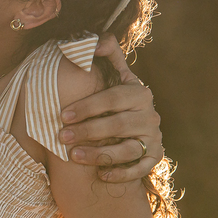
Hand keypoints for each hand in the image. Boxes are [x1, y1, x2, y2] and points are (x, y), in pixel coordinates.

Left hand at [59, 35, 163, 181]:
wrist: (136, 126)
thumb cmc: (116, 99)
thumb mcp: (116, 75)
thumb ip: (108, 54)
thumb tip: (92, 41)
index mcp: (139, 92)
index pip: (113, 98)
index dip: (88, 106)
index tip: (63, 115)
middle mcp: (150, 115)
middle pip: (118, 125)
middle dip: (88, 131)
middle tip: (62, 137)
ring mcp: (154, 138)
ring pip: (127, 150)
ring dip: (100, 154)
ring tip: (74, 156)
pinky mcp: (155, 157)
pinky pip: (140, 169)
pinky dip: (122, 174)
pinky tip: (102, 176)